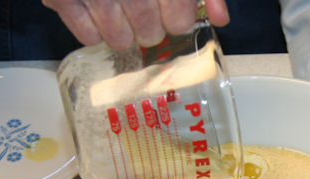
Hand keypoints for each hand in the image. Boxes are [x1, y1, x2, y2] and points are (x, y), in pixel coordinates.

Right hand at [43, 0, 229, 48]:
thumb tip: (220, 18)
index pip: (179, 22)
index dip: (177, 18)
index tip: (170, 9)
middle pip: (151, 36)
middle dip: (149, 25)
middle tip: (140, 6)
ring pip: (120, 41)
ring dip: (121, 30)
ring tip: (117, 6)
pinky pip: (89, 38)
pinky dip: (93, 29)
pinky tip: (95, 8)